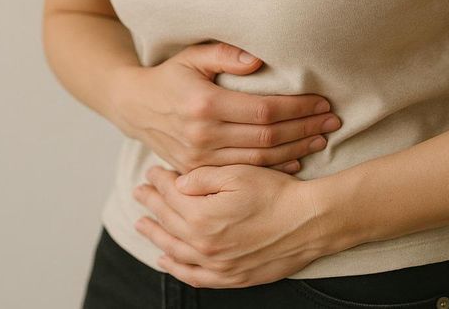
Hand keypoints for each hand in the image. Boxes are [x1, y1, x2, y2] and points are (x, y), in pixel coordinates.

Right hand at [114, 41, 340, 174]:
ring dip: (296, 151)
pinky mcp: (198, 171)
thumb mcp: (193, 55)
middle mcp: (203, 135)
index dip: (297, 108)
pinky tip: (296, 161)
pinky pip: (243, 174)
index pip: (264, 111)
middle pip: (267, 138)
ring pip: (260, 160)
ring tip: (322, 140)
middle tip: (332, 122)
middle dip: (305, 129)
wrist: (134, 107)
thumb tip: (259, 60)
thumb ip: (225, 54)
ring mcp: (200, 158)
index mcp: (205, 104)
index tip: (322, 103)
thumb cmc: (170, 76)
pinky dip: (273, 169)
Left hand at [132, 163, 330, 287]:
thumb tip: (177, 182)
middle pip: (168, 222)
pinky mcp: (231, 277)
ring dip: (155, 235)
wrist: (309, 222)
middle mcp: (203, 244)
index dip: (159, 181)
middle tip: (140, 192)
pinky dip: (176, 268)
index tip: (151, 171)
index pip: (170, 196)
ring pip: (174, 250)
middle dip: (151, 204)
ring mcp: (216, 265)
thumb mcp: (237, 173)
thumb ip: (202, 178)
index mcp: (201, 216)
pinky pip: (194, 276)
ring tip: (142, 224)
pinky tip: (165, 260)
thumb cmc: (276, 193)